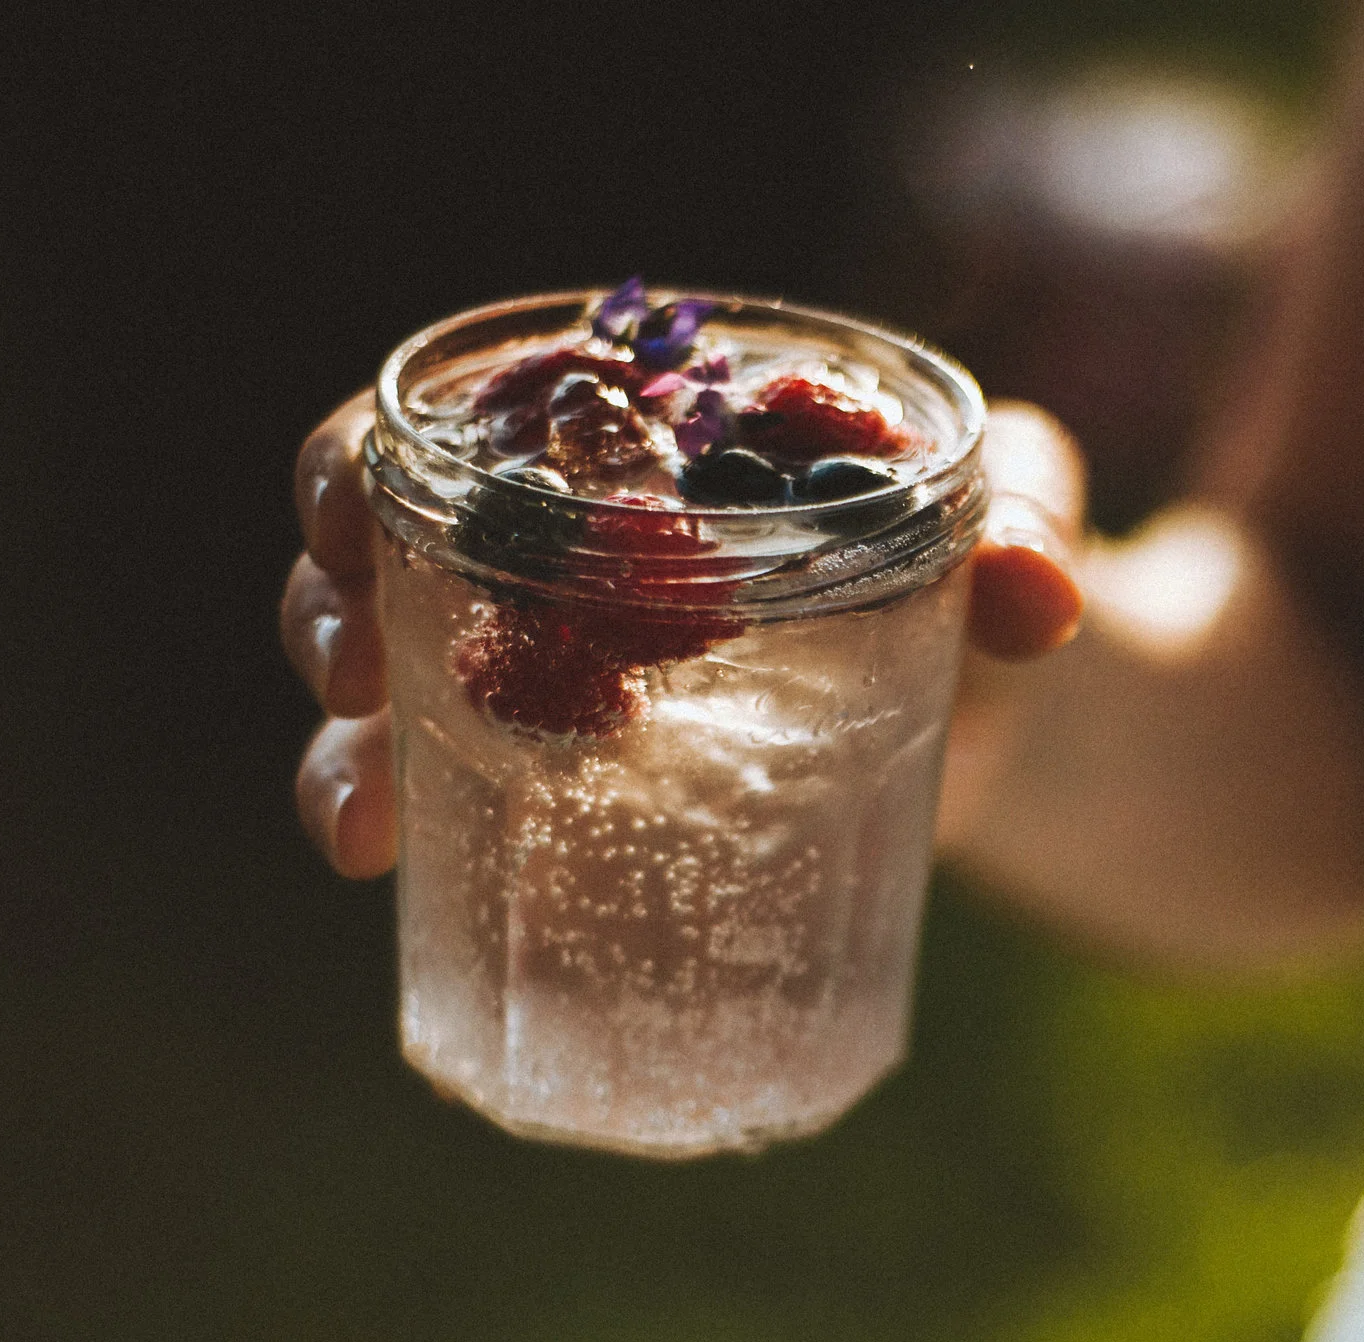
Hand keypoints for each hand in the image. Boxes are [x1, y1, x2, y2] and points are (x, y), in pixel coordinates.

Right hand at [281, 391, 1085, 876]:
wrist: (1011, 702)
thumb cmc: (981, 557)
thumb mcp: (1007, 509)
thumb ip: (1025, 519)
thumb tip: (1035, 597)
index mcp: (629, 442)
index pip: (458, 424)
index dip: (367, 460)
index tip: (352, 511)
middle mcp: (560, 558)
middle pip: (382, 562)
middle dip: (328, 615)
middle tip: (356, 685)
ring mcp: (564, 686)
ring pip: (396, 703)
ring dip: (341, 757)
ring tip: (357, 830)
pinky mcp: (596, 800)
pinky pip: (470, 816)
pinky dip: (425, 847)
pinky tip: (406, 896)